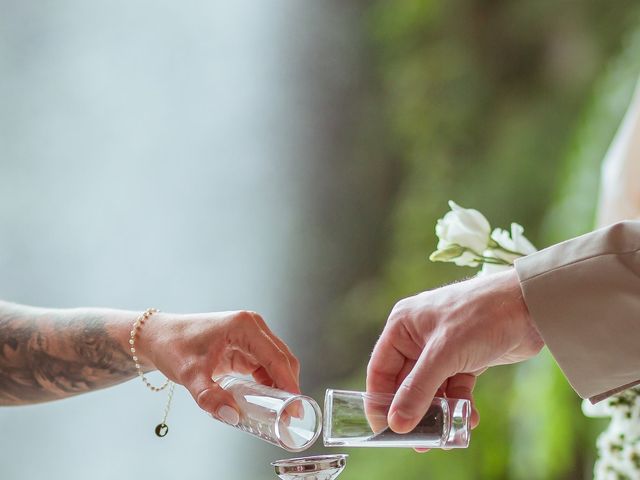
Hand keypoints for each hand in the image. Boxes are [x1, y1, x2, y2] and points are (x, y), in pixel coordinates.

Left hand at [138, 310, 299, 424]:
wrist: (159, 337)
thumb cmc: (173, 347)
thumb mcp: (190, 375)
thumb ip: (210, 397)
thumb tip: (233, 416)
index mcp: (244, 326)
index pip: (276, 357)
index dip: (289, 383)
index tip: (295, 406)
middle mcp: (252, 327)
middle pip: (282, 359)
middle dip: (289, 387)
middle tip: (291, 416)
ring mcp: (250, 336)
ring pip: (276, 363)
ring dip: (281, 386)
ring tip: (282, 413)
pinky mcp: (245, 346)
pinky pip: (264, 365)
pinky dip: (269, 383)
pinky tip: (268, 401)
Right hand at [366, 269, 542, 435]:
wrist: (530, 305)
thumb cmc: (480, 316)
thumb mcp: (444, 355)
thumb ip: (418, 390)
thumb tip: (397, 423)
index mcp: (402, 326)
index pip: (380, 370)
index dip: (379, 401)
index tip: (385, 431)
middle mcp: (418, 336)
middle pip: (405, 383)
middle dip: (414, 411)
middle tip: (419, 442)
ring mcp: (442, 348)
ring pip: (431, 388)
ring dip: (438, 412)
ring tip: (445, 436)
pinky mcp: (464, 358)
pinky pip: (454, 388)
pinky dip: (459, 404)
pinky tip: (468, 419)